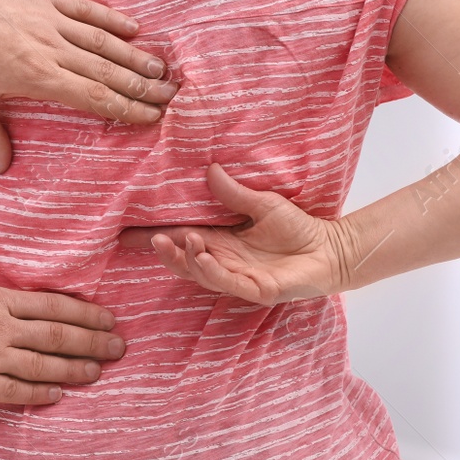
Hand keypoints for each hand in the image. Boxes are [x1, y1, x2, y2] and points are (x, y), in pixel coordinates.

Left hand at [0, 0, 178, 172]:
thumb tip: (2, 171)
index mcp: (38, 77)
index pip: (94, 97)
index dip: (126, 108)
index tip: (151, 117)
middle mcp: (52, 49)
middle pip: (107, 71)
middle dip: (142, 85)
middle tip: (170, 95)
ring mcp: (50, 20)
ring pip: (102, 41)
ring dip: (134, 55)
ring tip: (161, 68)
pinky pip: (85, 8)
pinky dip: (110, 18)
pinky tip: (132, 28)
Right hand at [0, 274, 126, 404]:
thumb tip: (23, 304)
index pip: (55, 306)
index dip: (86, 313)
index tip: (108, 319)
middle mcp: (1, 328)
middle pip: (58, 335)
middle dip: (92, 341)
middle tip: (118, 347)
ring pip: (43, 364)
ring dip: (74, 368)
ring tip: (97, 371)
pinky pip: (15, 391)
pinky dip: (40, 393)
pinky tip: (59, 394)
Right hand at [119, 164, 357, 305]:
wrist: (331, 247)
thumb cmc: (299, 227)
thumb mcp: (263, 203)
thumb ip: (235, 192)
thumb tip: (210, 169)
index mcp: (223, 242)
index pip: (183, 239)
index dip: (157, 237)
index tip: (127, 232)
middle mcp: (226, 262)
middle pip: (186, 261)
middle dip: (165, 253)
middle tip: (151, 239)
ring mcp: (240, 278)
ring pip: (203, 274)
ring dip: (188, 260)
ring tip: (181, 240)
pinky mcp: (258, 290)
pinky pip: (229, 283)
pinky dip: (212, 270)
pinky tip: (202, 256)